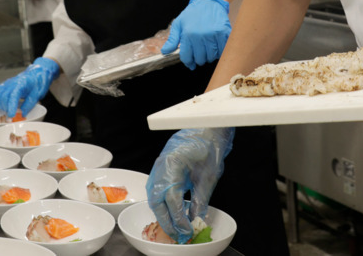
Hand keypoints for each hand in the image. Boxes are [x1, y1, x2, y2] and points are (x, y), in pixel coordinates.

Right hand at [0, 57, 59, 116]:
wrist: (37, 74)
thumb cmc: (37, 83)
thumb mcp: (36, 95)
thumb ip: (28, 105)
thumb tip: (21, 114)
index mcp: (22, 83)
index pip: (13, 95)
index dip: (11, 106)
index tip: (11, 115)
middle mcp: (12, 82)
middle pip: (4, 96)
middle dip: (6, 108)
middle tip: (11, 117)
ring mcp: (7, 83)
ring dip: (1, 105)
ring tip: (7, 111)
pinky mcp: (5, 85)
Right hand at [147, 128, 233, 243]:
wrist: (206, 128)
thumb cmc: (208, 145)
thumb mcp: (208, 175)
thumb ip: (201, 199)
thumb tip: (196, 218)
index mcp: (173, 165)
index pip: (172, 199)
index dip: (178, 219)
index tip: (186, 231)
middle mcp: (160, 166)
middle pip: (157, 202)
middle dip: (167, 222)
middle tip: (179, 235)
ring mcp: (157, 167)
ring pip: (154, 198)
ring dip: (163, 214)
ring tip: (176, 227)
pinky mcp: (160, 168)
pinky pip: (156, 191)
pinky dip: (162, 204)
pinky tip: (172, 212)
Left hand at [162, 0, 230, 69]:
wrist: (209, 1)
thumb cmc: (193, 13)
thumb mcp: (178, 24)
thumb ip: (172, 39)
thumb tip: (165, 51)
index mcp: (188, 34)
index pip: (187, 57)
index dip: (188, 62)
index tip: (190, 63)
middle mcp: (200, 35)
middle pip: (200, 59)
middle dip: (199, 59)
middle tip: (200, 52)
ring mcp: (213, 34)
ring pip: (212, 57)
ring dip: (210, 55)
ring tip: (208, 48)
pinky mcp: (224, 33)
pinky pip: (222, 50)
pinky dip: (220, 50)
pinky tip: (216, 45)